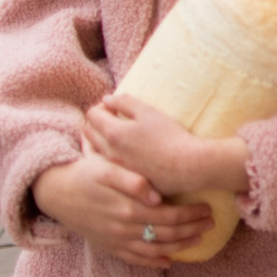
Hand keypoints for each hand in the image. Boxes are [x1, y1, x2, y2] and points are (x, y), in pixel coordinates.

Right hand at [31, 151, 215, 266]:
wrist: (55, 191)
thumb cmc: (84, 174)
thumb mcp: (106, 169)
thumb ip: (132, 180)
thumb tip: (156, 196)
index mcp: (127, 208)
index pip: (169, 215)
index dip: (191, 214)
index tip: (208, 208)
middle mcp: (123, 228)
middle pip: (166, 234)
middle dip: (192, 229)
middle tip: (211, 222)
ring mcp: (115, 240)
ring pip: (154, 250)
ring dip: (179, 247)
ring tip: (198, 240)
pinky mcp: (108, 247)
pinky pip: (134, 260)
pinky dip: (153, 263)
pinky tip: (168, 262)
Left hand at [84, 93, 246, 197]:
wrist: (187, 167)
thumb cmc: (170, 137)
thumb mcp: (149, 113)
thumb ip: (125, 102)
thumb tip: (107, 99)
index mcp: (113, 133)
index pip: (92, 115)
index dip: (102, 106)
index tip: (116, 106)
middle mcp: (108, 152)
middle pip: (89, 132)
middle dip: (98, 122)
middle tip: (115, 117)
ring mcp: (115, 167)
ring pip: (96, 150)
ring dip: (101, 138)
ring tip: (119, 133)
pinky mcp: (124, 178)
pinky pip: (107, 163)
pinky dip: (109, 153)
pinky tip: (127, 151)